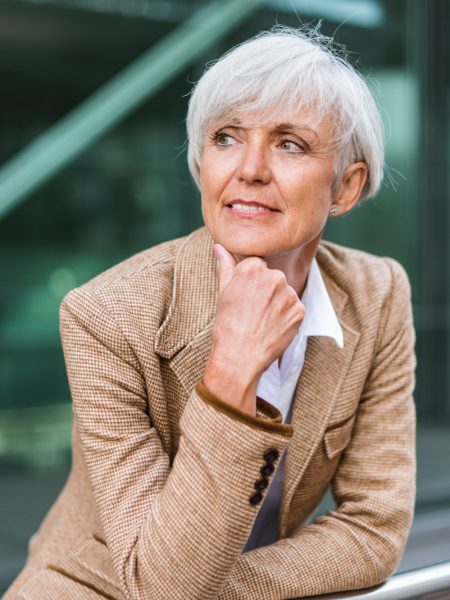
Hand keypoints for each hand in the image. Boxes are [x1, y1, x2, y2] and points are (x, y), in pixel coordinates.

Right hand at [203, 243, 304, 415]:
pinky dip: (286, 316)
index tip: (244, 298)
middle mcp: (274, 276)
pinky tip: (272, 327)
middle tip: (252, 312)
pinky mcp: (300, 310)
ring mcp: (289, 293)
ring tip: (261, 321)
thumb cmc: (227, 324)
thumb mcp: (223, 292)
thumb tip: (218, 246)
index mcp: (253, 267)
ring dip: (277, 303)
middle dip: (265, 291)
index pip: (257, 265)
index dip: (250, 283)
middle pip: (272, 278)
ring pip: (284, 293)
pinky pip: (294, 308)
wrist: (239, 357)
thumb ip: (225, 265)